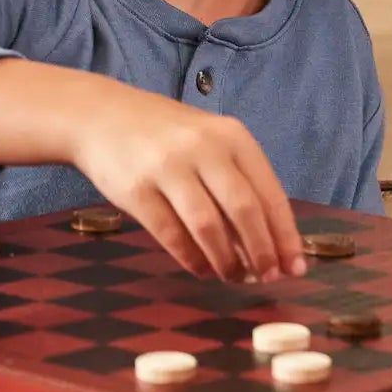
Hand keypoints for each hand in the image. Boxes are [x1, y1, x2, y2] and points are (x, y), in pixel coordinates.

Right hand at [68, 85, 306, 283]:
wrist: (97, 114)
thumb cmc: (164, 134)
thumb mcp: (208, 140)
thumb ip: (238, 181)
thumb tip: (271, 244)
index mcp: (230, 135)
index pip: (270, 195)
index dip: (285, 237)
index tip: (294, 268)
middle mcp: (201, 147)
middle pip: (244, 211)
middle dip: (261, 253)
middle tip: (266, 277)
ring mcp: (165, 167)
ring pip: (208, 228)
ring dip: (226, 261)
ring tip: (232, 276)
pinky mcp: (135, 190)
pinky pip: (172, 236)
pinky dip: (192, 259)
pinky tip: (201, 268)